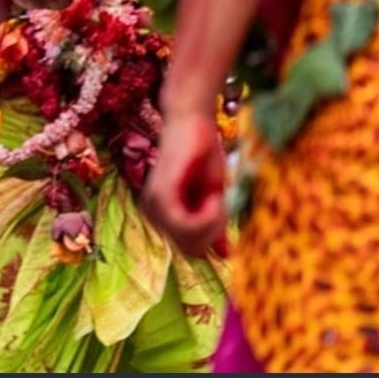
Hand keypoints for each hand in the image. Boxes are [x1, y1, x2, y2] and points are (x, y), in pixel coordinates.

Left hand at [144, 109, 227, 258]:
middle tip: (219, 203)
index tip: (222, 213)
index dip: (213, 238)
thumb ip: (214, 225)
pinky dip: (207, 216)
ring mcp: (153, 205)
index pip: (190, 249)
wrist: (192, 121)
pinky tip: (211, 196)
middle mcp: (152, 213)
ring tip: (214, 195)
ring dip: (212, 222)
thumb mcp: (213, 195)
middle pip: (191, 249)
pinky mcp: (161, 195)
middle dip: (214, 232)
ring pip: (190, 241)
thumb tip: (226, 256)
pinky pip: (186, 225)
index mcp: (162, 215)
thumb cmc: (202, 154)